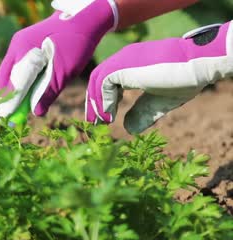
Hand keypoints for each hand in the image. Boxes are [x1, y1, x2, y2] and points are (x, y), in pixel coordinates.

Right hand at [0, 0, 117, 118]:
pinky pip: (13, 65)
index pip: (15, 85)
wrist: (81, 19)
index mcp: (28, 53)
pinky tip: (25, 88)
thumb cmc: (75, 45)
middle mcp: (17, 46)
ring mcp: (17, 43)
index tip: (5, 120)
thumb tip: (36, 112)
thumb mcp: (65, 73)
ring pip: (8, 72)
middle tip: (11, 115)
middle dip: (7, 97)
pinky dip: (16, 79)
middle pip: (6, 78)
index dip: (10, 104)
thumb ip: (48, 93)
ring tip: (18, 105)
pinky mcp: (20, 43)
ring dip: (12, 88)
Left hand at [85, 22, 232, 133]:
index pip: (107, 80)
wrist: (198, 64)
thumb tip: (127, 128)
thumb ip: (142, 112)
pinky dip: (104, 100)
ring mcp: (122, 60)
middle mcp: (124, 58)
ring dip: (97, 103)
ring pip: (97, 81)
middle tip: (95, 123)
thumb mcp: (159, 101)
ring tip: (102, 122)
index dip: (104, 99)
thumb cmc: (184, 78)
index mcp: (131, 63)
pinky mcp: (123, 66)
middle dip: (94, 102)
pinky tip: (110, 114)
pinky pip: (103, 83)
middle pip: (97, 79)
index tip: (105, 118)